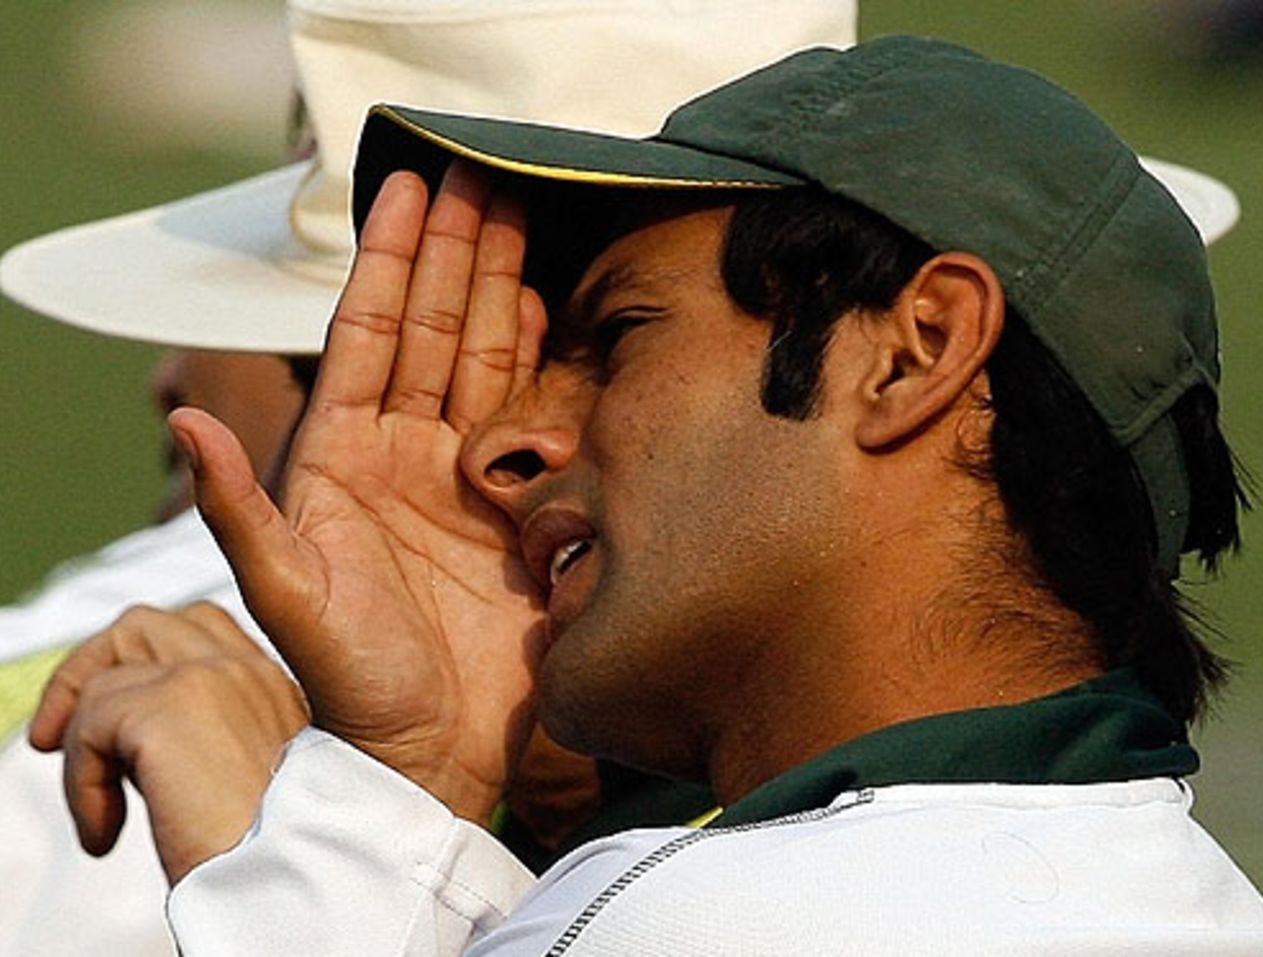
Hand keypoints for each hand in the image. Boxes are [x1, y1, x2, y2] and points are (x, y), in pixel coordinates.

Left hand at [29, 602, 307, 883]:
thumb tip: (137, 747)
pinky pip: (90, 723)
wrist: (302, 878)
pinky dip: (81, 782)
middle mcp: (251, 669)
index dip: (142, 666)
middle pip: (145, 625)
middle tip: (64, 739)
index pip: (199, 630)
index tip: (119, 733)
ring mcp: (214, 678)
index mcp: (276, 684)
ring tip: (97, 800)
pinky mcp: (172, 707)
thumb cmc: (279, 853)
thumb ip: (213, 740)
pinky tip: (107, 830)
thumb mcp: (254, 779)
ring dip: (82, 736)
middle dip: (92, 673)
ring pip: (110, 667)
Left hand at [169, 165, 548, 822]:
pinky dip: (537, 355)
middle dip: (453, 253)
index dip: (388, 264)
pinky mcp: (518, 502)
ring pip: (482, 358)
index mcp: (342, 461)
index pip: (368, 339)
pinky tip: (544, 305)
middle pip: (432, 331)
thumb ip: (240, 509)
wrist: (432, 749)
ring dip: (498, 286)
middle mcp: (404, 455)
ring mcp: (465, 474)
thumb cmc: (353, 682)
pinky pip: (529, 411)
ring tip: (514, 216)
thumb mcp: (287, 596)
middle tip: (476, 176)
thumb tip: (183, 417)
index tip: (406, 192)